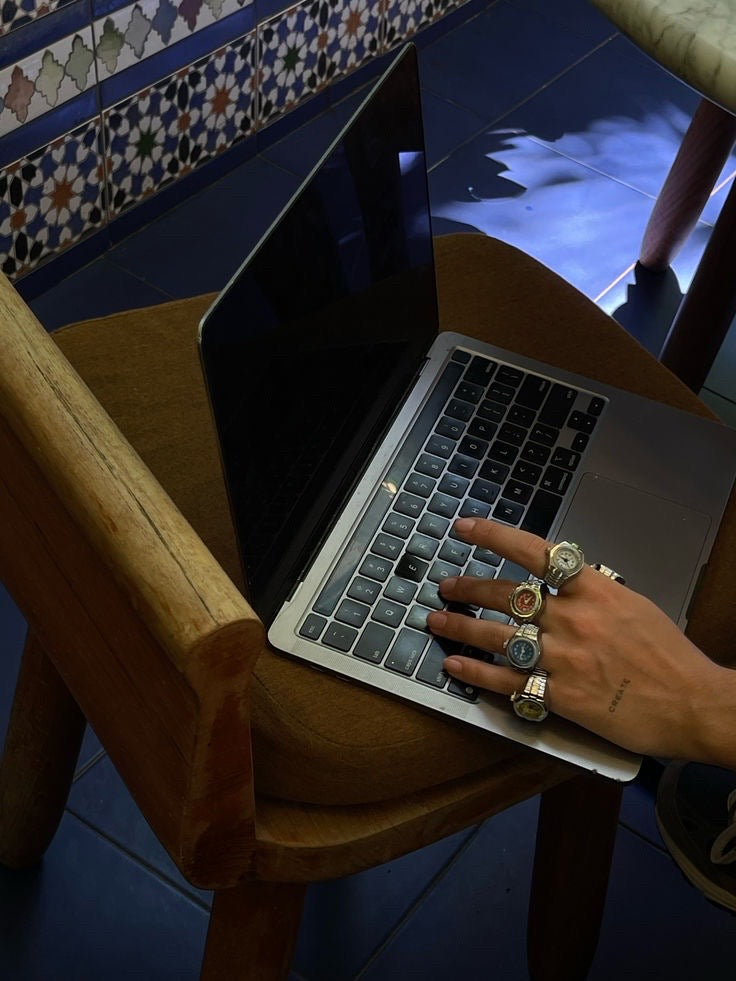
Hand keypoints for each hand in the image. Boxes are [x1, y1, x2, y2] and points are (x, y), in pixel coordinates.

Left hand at [426, 518, 735, 766]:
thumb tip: (561, 583)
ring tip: (436, 620)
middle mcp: (572, 619)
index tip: (465, 527)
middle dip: (468, 588)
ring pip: (497, 636)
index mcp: (593, 590)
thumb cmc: (669, 655)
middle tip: (446, 586)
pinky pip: (506, 681)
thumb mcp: (633, 605)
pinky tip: (454, 666)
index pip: (534, 551)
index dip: (494, 536)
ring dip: (460, 627)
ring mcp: (563, 658)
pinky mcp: (560, 696)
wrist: (693, 704)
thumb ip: (591, 593)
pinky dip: (475, 673)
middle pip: (505, 594)